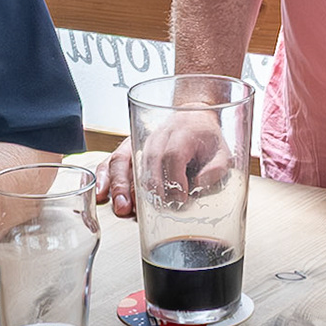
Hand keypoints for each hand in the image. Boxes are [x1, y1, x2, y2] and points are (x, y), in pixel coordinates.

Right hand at [97, 111, 233, 218]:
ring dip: (121, 184)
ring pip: (124, 159)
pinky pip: (113, 159)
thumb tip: (200, 183)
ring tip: (122, 206)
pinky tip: (102, 192)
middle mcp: (158, 133)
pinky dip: (104, 175)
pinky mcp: (129, 147)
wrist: (192, 116)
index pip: (173, 154)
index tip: (180, 198)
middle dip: (146, 187)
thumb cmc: (206, 138)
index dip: (175, 178)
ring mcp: (140, 139)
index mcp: (183, 130)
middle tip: (149, 209)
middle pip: (146, 159)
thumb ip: (217, 169)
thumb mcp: (222, 151)